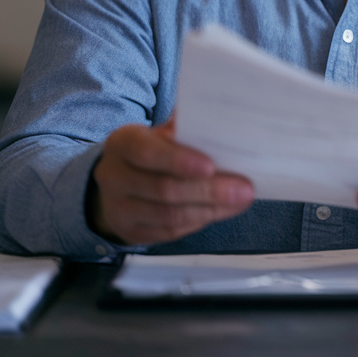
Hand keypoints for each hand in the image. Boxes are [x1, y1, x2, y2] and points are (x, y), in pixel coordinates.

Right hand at [89, 120, 254, 244]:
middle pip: (163, 189)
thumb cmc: (153, 150)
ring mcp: (119, 208)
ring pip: (169, 215)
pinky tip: (222, 211)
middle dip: (208, 190)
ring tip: (240, 200)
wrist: (120, 182)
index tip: (211, 166)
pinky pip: (169, 231)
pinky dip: (200, 221)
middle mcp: (114, 176)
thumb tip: (225, 125)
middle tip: (243, 189)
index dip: (179, 161)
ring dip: (210, 209)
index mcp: (123, 143)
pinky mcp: (131, 231)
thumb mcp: (161, 134)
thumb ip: (187, 129)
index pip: (146, 152)